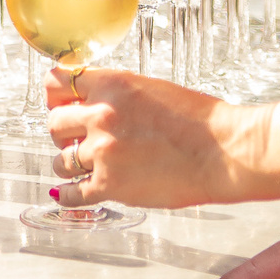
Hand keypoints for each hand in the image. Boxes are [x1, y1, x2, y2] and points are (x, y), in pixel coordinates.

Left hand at [45, 68, 279, 209]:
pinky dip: (69, 196)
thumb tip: (88, 102)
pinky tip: (72, 194)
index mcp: (111, 85)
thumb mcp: (151, 89)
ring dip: (69, 163)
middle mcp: (100, 116)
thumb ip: (114, 94)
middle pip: (53, 123)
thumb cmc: (200, 121)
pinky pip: (72, 194)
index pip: (55, 83)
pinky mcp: (110, 185)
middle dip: (63, 132)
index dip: (56, 96)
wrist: (226, 152)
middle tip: (75, 139)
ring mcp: (102, 152)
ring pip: (59, 160)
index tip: (60, 104)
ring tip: (85, 166)